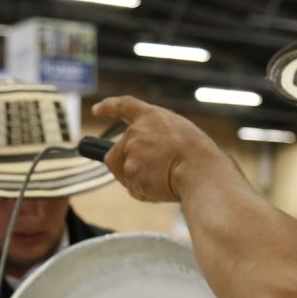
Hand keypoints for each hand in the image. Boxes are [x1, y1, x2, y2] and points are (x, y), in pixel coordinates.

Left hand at [91, 96, 228, 202]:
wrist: (200, 171)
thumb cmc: (199, 155)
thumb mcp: (180, 134)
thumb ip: (157, 137)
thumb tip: (142, 155)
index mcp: (151, 117)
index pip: (125, 106)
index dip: (109, 107)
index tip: (97, 110)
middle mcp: (136, 132)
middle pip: (117, 152)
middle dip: (129, 165)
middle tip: (155, 172)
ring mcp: (131, 154)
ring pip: (125, 173)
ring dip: (140, 179)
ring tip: (165, 179)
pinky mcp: (131, 174)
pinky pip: (134, 188)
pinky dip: (146, 192)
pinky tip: (163, 187)